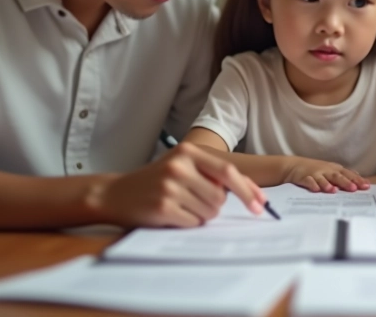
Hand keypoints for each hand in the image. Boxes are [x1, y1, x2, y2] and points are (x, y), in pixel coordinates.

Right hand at [90, 142, 265, 227]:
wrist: (115, 193)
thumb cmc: (156, 180)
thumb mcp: (183, 166)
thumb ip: (212, 173)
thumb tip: (253, 193)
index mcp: (188, 152)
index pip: (228, 171)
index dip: (247, 189)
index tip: (261, 205)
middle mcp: (179, 166)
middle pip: (220, 196)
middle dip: (214, 206)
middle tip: (194, 202)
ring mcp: (170, 186)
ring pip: (209, 212)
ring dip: (200, 215)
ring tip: (180, 206)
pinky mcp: (163, 207)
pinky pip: (193, 223)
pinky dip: (187, 223)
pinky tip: (171, 214)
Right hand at [284, 157, 369, 192]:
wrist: (294, 165)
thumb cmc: (316, 170)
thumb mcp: (331, 170)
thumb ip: (344, 175)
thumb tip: (359, 177)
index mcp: (334, 169)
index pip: (348, 174)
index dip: (357, 180)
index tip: (367, 186)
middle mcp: (326, 170)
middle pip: (337, 176)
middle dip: (346, 182)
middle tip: (354, 189)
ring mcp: (315, 174)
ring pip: (323, 178)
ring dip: (328, 184)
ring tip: (334, 191)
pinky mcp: (304, 178)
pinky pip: (308, 181)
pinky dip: (312, 184)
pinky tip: (316, 190)